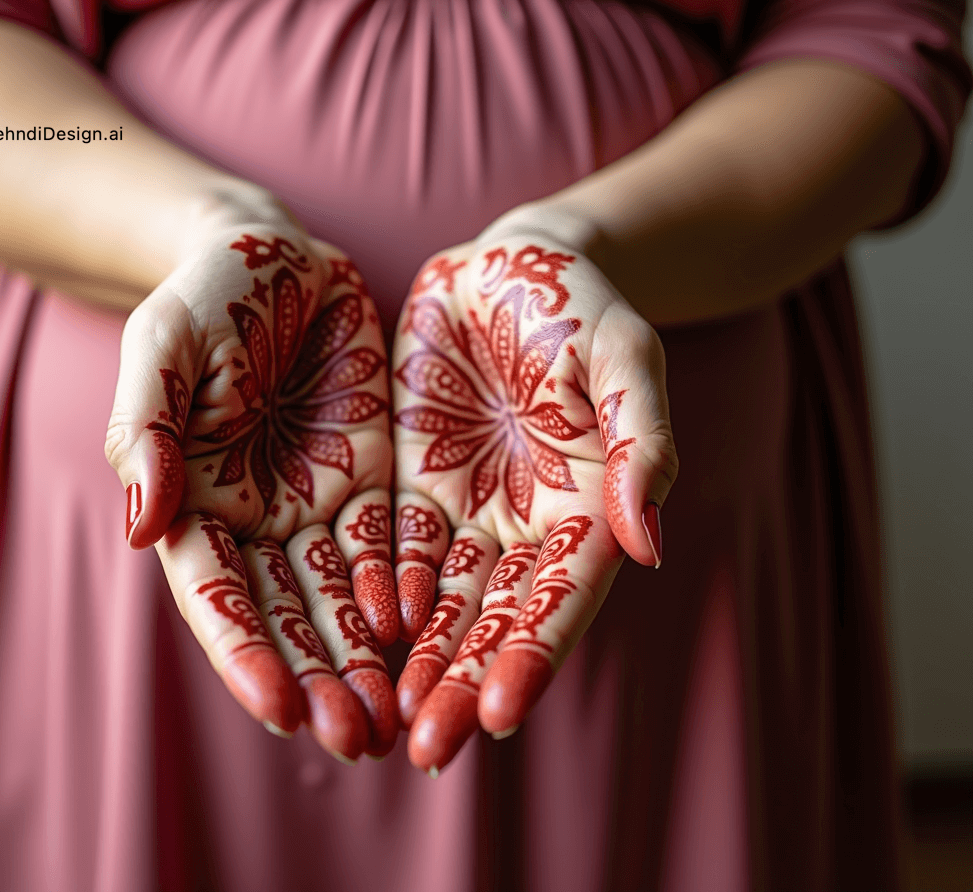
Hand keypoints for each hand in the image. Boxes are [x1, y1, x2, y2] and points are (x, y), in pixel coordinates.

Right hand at [105, 194, 398, 760]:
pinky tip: (426, 638)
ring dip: (364, 659)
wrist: (275, 254)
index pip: (218, 594)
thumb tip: (139, 526)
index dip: (246, 653)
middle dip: (319, 678)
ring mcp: (314, 503)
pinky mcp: (369, 480)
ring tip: (395, 719)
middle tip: (357, 740)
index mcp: (192, 500)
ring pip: (341, 597)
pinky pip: (390, 547)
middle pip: (286, 615)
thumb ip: (146, 429)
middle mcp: (254, 519)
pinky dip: (404, 595)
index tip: (282, 710)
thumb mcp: (163, 346)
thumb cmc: (205, 295)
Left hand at [390, 219, 677, 772]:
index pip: (561, 597)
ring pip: (444, 601)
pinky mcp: (416, 486)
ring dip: (421, 661)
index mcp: (590, 507)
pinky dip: (384, 595)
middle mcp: (528, 525)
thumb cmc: (581, 304)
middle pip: (497, 619)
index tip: (500, 714)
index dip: (532, 655)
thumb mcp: (625, 356)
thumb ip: (642, 441)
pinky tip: (363, 638)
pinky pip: (397, 550)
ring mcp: (469, 509)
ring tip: (394, 720)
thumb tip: (650, 544)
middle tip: (431, 748)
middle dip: (465, 682)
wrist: (510, 263)